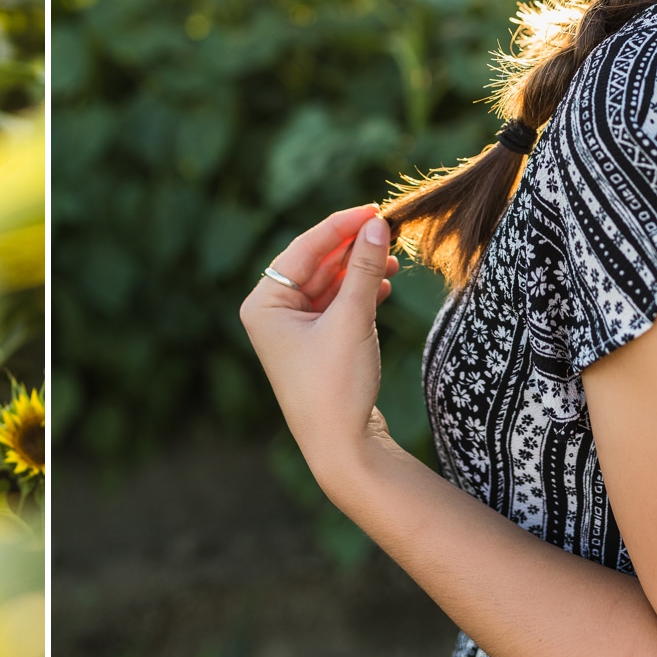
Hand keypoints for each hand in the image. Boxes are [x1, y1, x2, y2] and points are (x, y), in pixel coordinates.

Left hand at [239, 205, 401, 492]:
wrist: (343, 448)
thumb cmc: (337, 386)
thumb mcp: (352, 320)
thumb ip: (364, 269)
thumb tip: (378, 225)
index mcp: (263, 304)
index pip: (303, 249)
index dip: (340, 226)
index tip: (374, 209)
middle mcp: (271, 313)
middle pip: (315, 264)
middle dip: (352, 249)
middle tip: (389, 230)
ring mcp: (292, 330)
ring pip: (328, 284)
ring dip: (359, 271)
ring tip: (393, 261)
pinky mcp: (314, 344)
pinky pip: (335, 305)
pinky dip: (359, 294)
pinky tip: (383, 286)